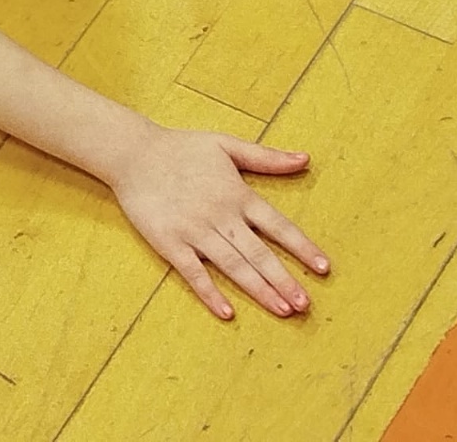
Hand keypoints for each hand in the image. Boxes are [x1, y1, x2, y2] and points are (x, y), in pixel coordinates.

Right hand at [107, 126, 328, 319]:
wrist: (132, 153)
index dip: (302, 247)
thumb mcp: (225, 145)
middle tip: (304, 305)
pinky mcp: (169, 242)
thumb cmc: (180, 148)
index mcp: (237, 194)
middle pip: (258, 253)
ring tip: (282, 310)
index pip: (278, 225)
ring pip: (233, 265)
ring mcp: (194, 231)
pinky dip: (210, 292)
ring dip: (258, 289)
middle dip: (283, 280)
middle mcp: (220, 216)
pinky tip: (227, 312)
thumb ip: (266, 157)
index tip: (323, 267)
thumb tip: (306, 158)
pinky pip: (193, 272)